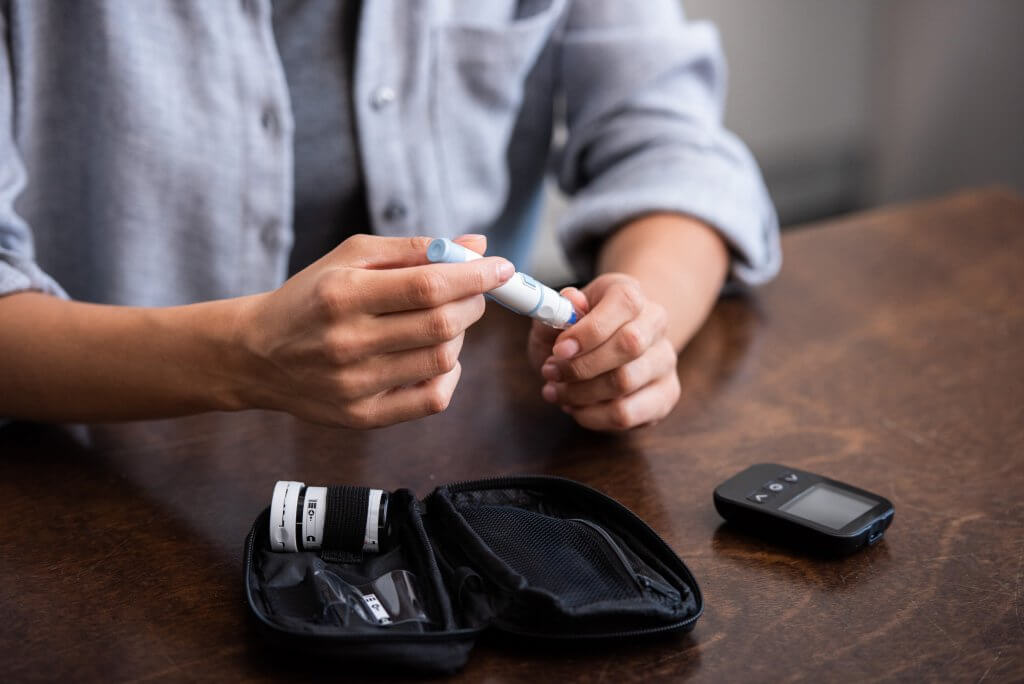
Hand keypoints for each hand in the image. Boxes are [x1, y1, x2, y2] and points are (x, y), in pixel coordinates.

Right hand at [234, 234, 511, 427]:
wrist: (258, 354)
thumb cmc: (312, 297)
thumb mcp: (351, 258)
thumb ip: (415, 249)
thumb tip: (478, 245)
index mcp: (343, 294)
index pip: (428, 285)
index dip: (475, 276)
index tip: (502, 268)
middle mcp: (347, 342)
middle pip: (442, 324)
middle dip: (473, 303)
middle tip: (471, 292)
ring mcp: (355, 385)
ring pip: (442, 359)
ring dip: (459, 336)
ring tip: (444, 322)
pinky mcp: (362, 416)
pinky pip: (431, 400)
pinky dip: (448, 375)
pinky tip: (436, 357)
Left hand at [528, 273, 679, 430]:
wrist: (604, 348)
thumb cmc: (575, 332)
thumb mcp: (556, 317)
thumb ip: (558, 310)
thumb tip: (571, 301)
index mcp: (630, 293)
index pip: (624, 304)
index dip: (589, 330)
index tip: (559, 350)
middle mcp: (656, 322)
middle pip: (630, 345)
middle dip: (581, 365)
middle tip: (550, 371)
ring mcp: (665, 359)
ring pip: (625, 382)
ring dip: (580, 393)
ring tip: (556, 391)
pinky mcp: (666, 394)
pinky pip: (627, 414)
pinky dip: (592, 416)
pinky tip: (575, 407)